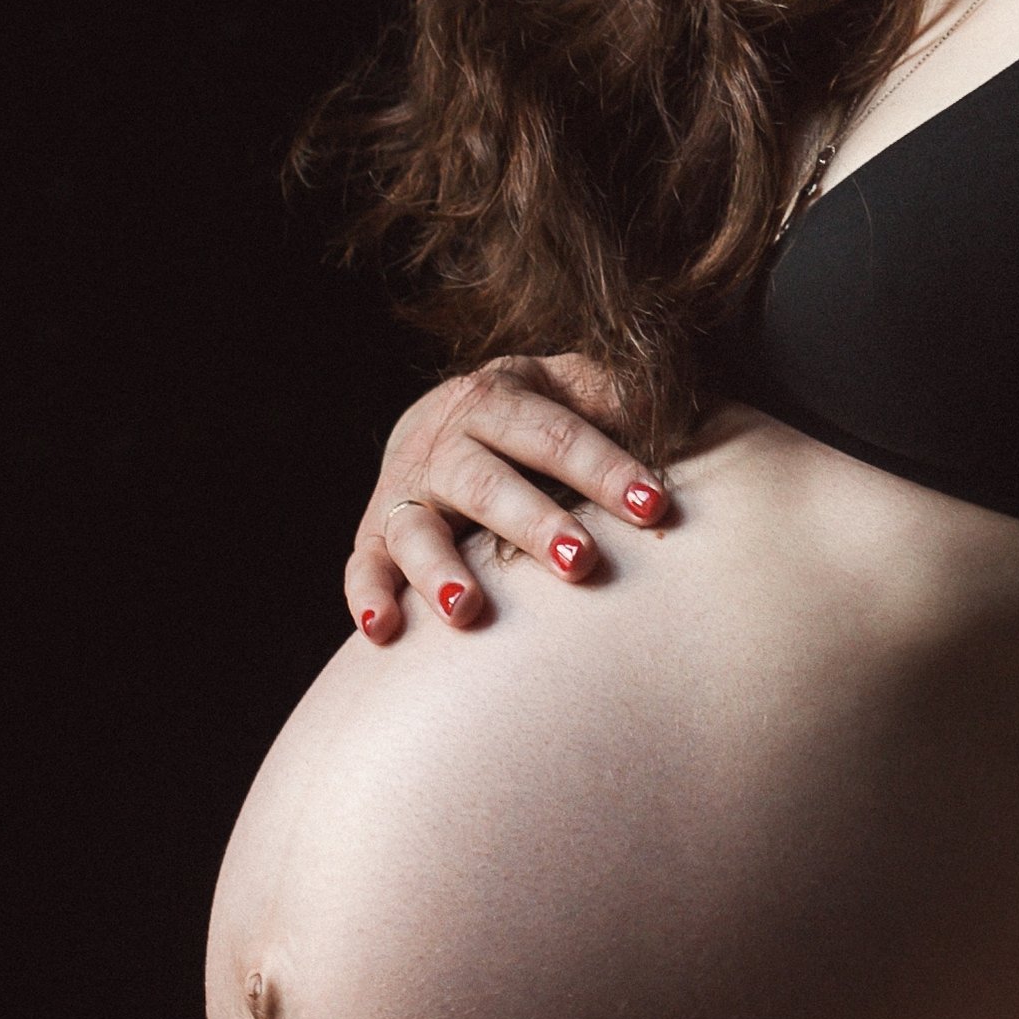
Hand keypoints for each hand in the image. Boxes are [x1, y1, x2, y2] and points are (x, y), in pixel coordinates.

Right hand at [345, 355, 668, 637]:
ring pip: (417, 528)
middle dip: (533, 523)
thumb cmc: (536, 417)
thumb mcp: (570, 388)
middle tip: (580, 562)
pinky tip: (383, 630)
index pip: (554, 434)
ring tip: (466, 608)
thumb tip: (658, 407)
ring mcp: (405, 491)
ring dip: (439, 567)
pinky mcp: (374, 537)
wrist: (445, 419)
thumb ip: (613, 396)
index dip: (604, 467)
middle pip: (488, 482)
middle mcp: (445, 442)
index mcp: (499, 399)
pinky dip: (367, 597)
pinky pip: (361, 568)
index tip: (651, 506)